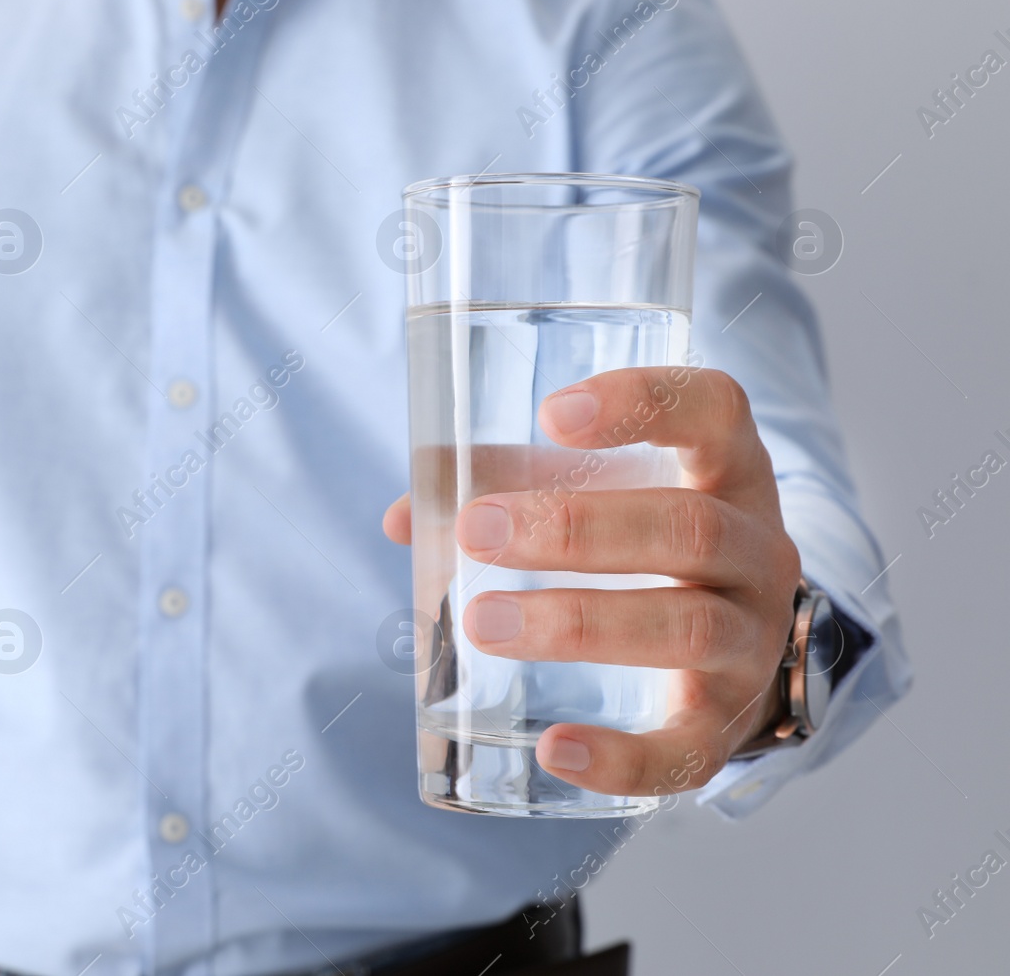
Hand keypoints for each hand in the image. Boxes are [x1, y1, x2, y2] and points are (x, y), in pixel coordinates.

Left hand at [381, 367, 800, 795]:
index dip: (643, 404)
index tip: (552, 412)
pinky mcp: (728, 723)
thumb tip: (402, 517)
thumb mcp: (596, 492)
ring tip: (480, 623)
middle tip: (477, 532)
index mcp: (727, 469)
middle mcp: (758, 549)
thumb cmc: (645, 545)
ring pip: (686, 627)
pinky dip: (624, 757)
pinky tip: (555, 750)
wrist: (735, 646)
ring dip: (577, 623)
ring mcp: (752, 639)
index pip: (715, 411)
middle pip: (688, 527)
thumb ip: (505, 485)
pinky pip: (691, 751)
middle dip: (573, 529)